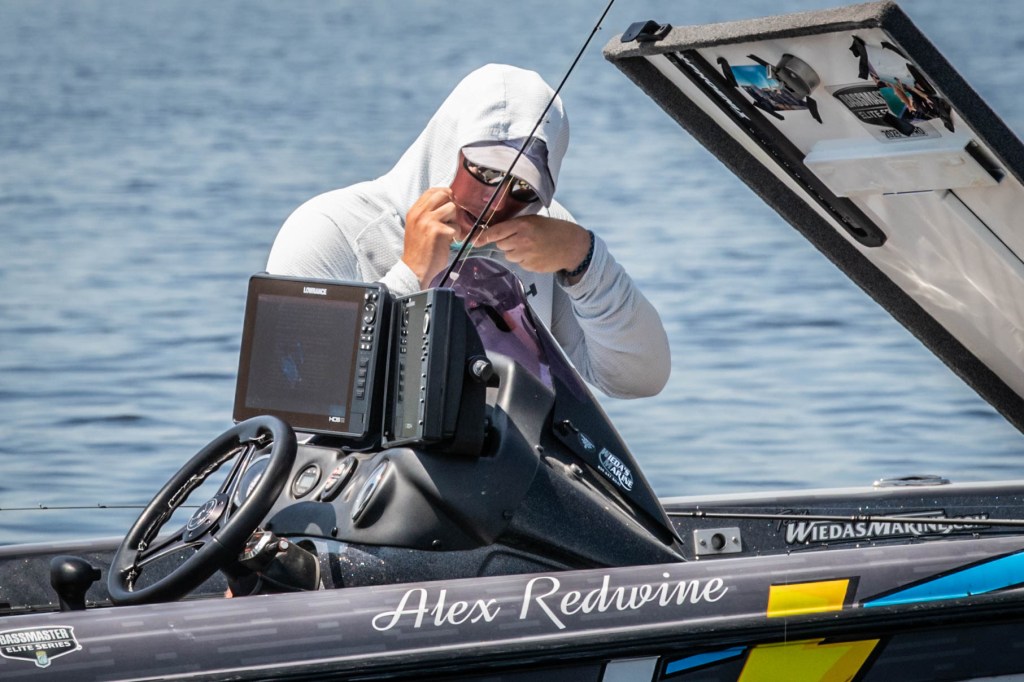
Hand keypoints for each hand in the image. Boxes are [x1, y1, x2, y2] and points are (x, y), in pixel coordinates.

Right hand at [402, 188, 457, 287]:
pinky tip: (448, 242)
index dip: (444, 193)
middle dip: (451, 206)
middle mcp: (420, 213)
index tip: (449, 202)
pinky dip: (455, 235)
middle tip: (450, 219)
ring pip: (452, 209)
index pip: (432, 191)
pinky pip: (456, 226)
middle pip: (444, 195)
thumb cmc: (419, 249)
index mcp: (414, 211)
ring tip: (447, 232)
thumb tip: (446, 201)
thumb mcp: (416, 226)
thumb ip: (427, 213)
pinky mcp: (439, 231)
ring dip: (454, 221)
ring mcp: (429, 221)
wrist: (415, 268)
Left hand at [474, 216, 590, 277]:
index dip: (483, 237)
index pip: (496, 232)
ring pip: (508, 255)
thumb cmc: (554, 230)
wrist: (572, 246)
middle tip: (519, 238)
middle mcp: (523, 240)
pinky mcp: (530, 267)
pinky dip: (523, 260)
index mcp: (523, 225)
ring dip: (514, 251)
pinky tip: (535, 254)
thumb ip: (515, 225)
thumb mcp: (534, 220)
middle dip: (505, 242)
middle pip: (500, 244)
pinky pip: (519, 263)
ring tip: (529, 246)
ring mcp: (527, 255)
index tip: (474, 240)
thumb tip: (495, 231)